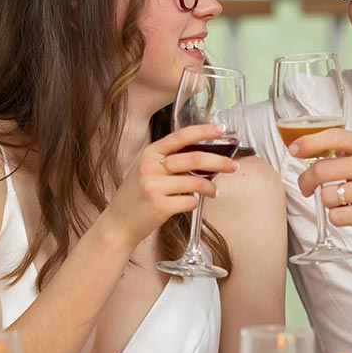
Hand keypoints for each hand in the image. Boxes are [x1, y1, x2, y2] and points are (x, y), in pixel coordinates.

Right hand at [99, 123, 238, 247]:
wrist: (118, 224)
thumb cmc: (136, 197)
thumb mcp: (145, 170)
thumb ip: (167, 161)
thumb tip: (203, 156)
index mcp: (148, 153)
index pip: (180, 136)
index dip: (203, 131)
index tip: (220, 129)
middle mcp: (150, 167)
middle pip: (194, 158)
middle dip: (219, 161)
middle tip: (233, 166)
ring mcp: (154, 187)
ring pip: (196, 182)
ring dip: (210, 188)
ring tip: (213, 192)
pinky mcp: (160, 206)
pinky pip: (190, 201)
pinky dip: (195, 203)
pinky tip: (190, 204)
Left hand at [290, 129, 351, 241]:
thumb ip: (344, 150)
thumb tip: (306, 146)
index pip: (333, 137)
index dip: (308, 143)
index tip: (293, 150)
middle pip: (321, 170)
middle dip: (306, 181)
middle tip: (306, 187)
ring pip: (326, 196)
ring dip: (326, 202)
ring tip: (341, 201)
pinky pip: (336, 216)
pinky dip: (336, 217)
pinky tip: (350, 213)